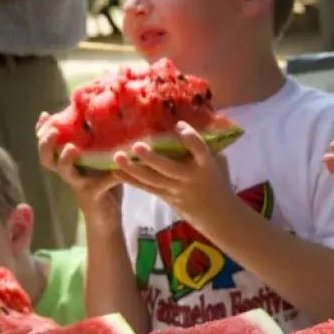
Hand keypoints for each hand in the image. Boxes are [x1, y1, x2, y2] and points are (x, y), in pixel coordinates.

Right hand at [36, 112, 122, 226]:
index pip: (50, 145)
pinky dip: (109, 177)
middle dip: (46, 143)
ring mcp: (78, 184)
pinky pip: (98, 185)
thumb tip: (112, 116)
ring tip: (72, 148)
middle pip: (47, 158)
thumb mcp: (103, 161)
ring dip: (65, 159)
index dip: (42, 131)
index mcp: (69, 162)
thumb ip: (101, 144)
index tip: (45, 114)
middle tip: (54, 130)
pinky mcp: (92, 195)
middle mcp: (69, 172)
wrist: (109, 218)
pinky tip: (116, 171)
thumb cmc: (106, 185)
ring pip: (64, 171)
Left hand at [113, 121, 234, 228]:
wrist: (217, 213)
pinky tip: (116, 172)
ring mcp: (176, 188)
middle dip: (152, 158)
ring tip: (118, 157)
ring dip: (134, 169)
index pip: (200, 150)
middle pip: (169, 168)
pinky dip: (131, 180)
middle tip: (136, 146)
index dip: (190, 138)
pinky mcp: (165, 196)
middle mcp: (189, 177)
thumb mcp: (217, 162)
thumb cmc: (217, 180)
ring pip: (153, 179)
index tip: (179, 125)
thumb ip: (206, 146)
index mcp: (206, 166)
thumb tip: (195, 120)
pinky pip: (146, 188)